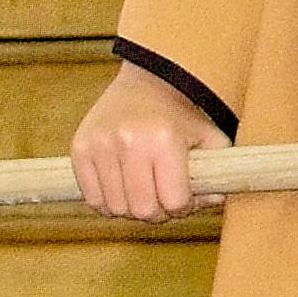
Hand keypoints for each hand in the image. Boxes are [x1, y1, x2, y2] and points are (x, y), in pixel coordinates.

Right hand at [70, 60, 220, 222]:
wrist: (147, 83)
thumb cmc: (181, 115)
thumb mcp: (210, 137)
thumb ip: (218, 172)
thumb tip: (214, 198)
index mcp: (163, 139)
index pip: (173, 201)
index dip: (183, 207)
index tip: (183, 198)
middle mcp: (128, 141)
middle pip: (142, 210)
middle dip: (158, 213)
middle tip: (162, 200)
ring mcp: (99, 145)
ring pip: (116, 209)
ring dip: (132, 209)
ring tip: (143, 193)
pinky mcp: (79, 149)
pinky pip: (92, 199)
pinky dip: (108, 203)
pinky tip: (122, 189)